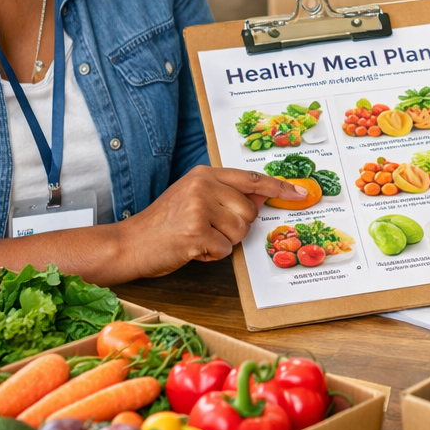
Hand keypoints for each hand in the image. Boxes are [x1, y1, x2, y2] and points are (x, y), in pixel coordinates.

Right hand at [116, 166, 306, 278]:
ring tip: (197, 238)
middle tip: (208, 230)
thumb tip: (262, 198)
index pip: (252, 179)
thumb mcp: (194, 200)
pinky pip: (225, 249)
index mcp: (204, 174)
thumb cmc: (163, 225)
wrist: (129, 244)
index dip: (279, 188)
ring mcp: (199, 208)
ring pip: (240, 232)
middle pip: (249, 212)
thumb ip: (226, 196)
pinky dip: (211, 255)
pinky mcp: (196, 232)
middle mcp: (203, 185)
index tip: (301, 193)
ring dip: (222, 243)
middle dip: (235, 228)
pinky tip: (191, 249)